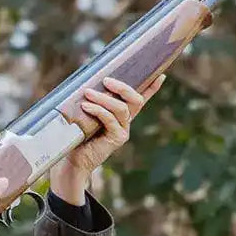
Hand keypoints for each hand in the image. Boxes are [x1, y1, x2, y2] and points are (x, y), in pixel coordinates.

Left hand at [49, 74, 164, 204]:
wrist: (74, 159)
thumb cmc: (78, 134)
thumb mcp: (86, 113)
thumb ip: (92, 100)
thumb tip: (86, 81)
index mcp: (121, 114)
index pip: (139, 99)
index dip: (152, 88)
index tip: (161, 76)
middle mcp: (126, 121)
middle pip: (135, 99)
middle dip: (122, 87)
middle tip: (106, 80)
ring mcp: (123, 130)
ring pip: (121, 108)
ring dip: (104, 98)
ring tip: (87, 93)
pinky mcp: (117, 139)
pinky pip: (109, 119)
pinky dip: (98, 110)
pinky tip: (86, 106)